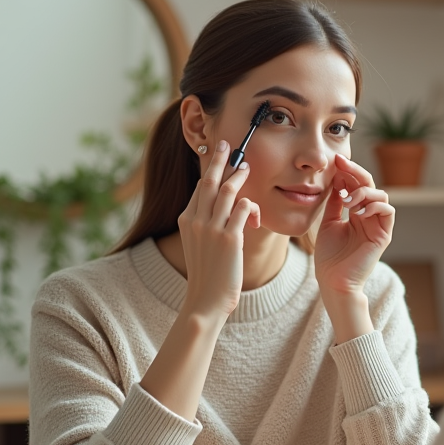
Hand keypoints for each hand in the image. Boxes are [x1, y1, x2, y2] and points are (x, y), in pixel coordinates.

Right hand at [176, 140, 260, 320]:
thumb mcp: (199, 244)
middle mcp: (196, 220)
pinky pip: (244, 209)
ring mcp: (212, 228)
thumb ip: (207, 224)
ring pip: (228, 191)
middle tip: (228, 145)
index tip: (216, 155)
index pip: (200, 187)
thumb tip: (226, 209)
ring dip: (239, 176)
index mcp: (186, 219)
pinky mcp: (230, 238)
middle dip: (220, 159)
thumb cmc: (207, 274)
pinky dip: (253, 208)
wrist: (205, 300)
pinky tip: (257, 217)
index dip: (209, 169)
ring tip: (246, 167)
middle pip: (210, 181)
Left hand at [315, 153, 393, 310]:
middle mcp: (370, 216)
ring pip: (381, 195)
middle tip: (341, 164)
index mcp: (357, 213)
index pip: (357, 185)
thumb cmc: (329, 257)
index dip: (348, 172)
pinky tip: (357, 212)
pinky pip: (387, 211)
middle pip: (370, 185)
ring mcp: (378, 225)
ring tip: (346, 201)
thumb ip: (335, 202)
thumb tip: (338, 179)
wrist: (333, 281)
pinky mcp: (383, 235)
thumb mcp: (328, 222)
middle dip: (356, 172)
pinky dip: (374, 205)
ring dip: (363, 192)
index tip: (335, 162)